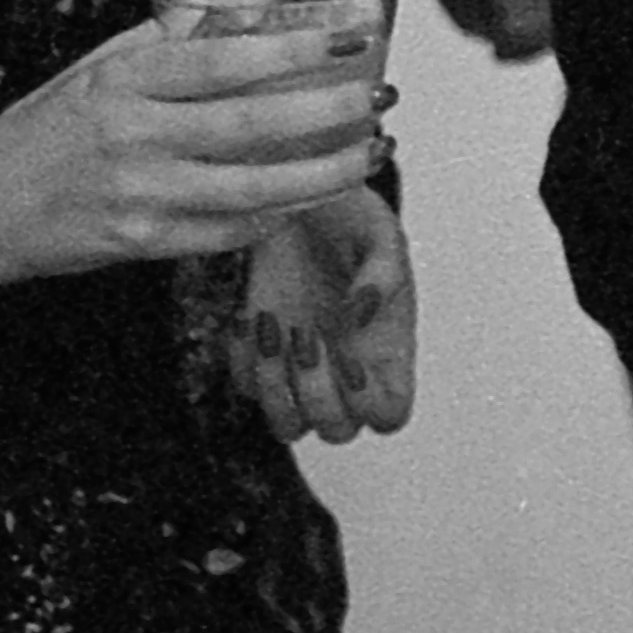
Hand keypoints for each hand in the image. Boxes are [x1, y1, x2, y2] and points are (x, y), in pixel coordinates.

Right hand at [0, 21, 393, 339]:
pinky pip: (228, 234)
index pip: (222, 59)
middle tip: (380, 97)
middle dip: (326, 113)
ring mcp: (139, 197)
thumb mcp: (101, 60)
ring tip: (371, 153)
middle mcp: (133, 137)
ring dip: (322, 173)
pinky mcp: (142, 245)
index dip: (292, 49)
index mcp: (124, 79)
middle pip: (249, 126)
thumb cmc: (45, 127)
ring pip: (251, 189)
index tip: (349, 37)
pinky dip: (278, 215)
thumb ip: (180, 27)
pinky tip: (314, 195)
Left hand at [233, 180, 416, 442]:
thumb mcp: (380, 232)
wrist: (302, 201)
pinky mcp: (261, 353)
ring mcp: (300, 366)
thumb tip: (360, 315)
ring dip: (275, 390)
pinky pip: (246, 389)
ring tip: (273, 332)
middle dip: (317, 395)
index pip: (389, 414)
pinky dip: (243, 362)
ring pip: (287, 426)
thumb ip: (383, 274)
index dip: (371, 405)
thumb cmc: (351, 215)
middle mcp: (345, 368)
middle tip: (308, 339)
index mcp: (386, 349)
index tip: (352, 362)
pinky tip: (251, 317)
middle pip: (336, 431)